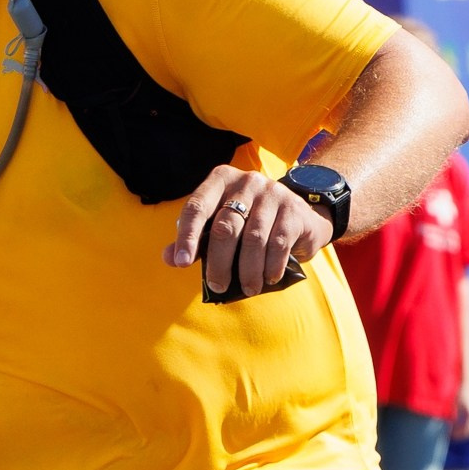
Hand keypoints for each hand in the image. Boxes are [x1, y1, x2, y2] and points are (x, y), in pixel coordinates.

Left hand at [166, 164, 332, 298]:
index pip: (197, 207)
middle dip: (218, 263)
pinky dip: (271, 267)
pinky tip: (268, 279)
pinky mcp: (293, 209)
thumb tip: (168, 258)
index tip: (181, 262)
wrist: (300, 216)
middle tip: (217, 286)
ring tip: (247, 289)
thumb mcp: (220, 225)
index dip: (187, 236)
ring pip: (253, 239)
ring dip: (248, 271)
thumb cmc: (250, 222)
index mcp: (220, 180)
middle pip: (225, 227)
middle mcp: (246, 181)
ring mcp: (272, 193)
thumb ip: (195, 239)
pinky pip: (278, 244)